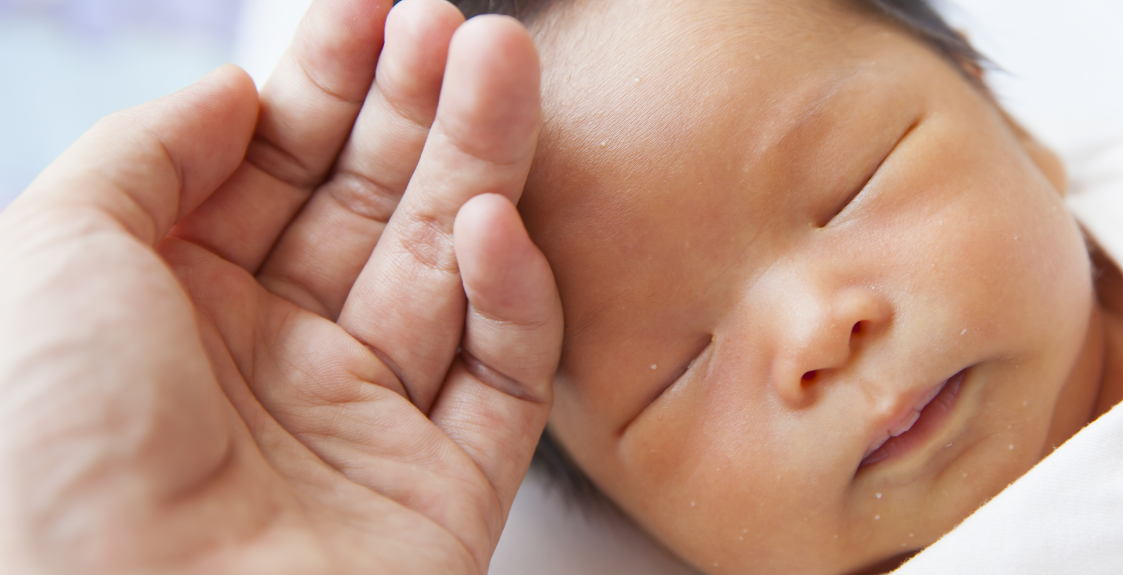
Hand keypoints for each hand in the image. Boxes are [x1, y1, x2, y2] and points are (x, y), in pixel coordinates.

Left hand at [0, 0, 560, 572]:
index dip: (329, 85)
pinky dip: (506, 300)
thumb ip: (144, 156)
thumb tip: (230, 90)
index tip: (378, 11)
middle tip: (465, 28)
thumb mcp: (48, 256)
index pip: (276, 173)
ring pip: (447, 274)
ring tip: (507, 65)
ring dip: (482, 168)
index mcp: (179, 307)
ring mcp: (365, 425)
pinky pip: (497, 381)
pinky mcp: (444, 489)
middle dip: (419, 111)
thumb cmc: (48, 459)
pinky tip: (492, 226)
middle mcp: (276, 360)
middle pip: (372, 210)